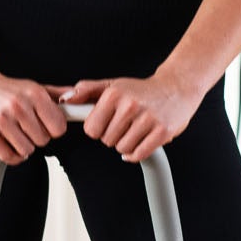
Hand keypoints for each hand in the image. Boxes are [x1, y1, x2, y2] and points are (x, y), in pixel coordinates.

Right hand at [0, 69, 76, 165]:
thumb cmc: (6, 89)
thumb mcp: (33, 87)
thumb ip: (57, 94)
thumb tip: (76, 97)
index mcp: (35, 94)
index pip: (59, 128)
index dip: (53, 129)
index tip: (45, 125)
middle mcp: (19, 106)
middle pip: (43, 141)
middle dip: (36, 137)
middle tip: (26, 127)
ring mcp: (2, 119)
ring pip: (27, 150)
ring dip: (23, 146)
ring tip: (15, 133)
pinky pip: (9, 157)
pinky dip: (12, 155)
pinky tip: (9, 143)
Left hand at [61, 70, 200, 162]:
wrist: (175, 88)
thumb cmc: (141, 90)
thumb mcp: (112, 85)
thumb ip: (86, 90)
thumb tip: (65, 99)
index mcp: (114, 95)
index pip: (91, 129)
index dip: (98, 129)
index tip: (106, 123)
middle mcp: (130, 106)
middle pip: (106, 141)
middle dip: (113, 136)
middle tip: (125, 125)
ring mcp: (148, 119)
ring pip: (122, 149)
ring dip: (126, 144)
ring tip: (135, 130)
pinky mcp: (162, 132)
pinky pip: (139, 154)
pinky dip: (137, 153)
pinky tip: (140, 141)